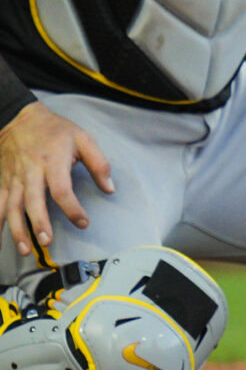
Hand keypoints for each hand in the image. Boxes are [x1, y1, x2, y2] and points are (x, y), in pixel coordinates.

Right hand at [0, 101, 111, 257]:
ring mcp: (14, 179)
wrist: (19, 120)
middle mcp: (31, 172)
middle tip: (48, 242)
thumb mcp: (83, 138)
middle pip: (33, 201)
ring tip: (26, 250)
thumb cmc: (56, 130)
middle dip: (39, 223)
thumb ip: (99, 163)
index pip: (61, 189)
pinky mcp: (3, 182)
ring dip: (17, 230)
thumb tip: (110, 188)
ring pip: (13, 207)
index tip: (83, 223)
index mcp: (53, 160)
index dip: (72, 208)